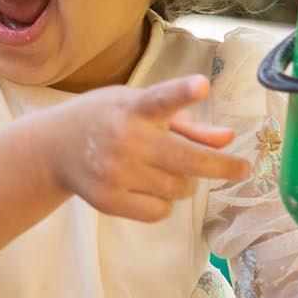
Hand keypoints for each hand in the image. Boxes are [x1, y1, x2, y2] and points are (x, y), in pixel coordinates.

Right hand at [45, 74, 251, 222]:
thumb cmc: (108, 119)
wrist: (54, 147)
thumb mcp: (141, 107)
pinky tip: (148, 187)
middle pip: (186, 160)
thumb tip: (228, 139)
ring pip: (178, 189)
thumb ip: (187, 123)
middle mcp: (124, 138)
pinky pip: (159, 212)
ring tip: (167, 170)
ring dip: (184, 183)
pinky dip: (164, 203)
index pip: (161, 99)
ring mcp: (114, 172)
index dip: (183, 92)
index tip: (202, 85)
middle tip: (244, 169)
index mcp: (133, 108)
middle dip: (222, 167)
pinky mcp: (107, 200)